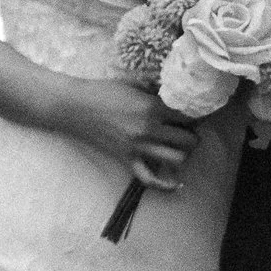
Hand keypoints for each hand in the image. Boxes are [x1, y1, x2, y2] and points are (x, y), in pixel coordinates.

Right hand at [60, 77, 200, 192]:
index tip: (195, 114)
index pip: (186, 116)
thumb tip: (175, 96)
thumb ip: (156, 93)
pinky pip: (149, 179)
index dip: (194, 115)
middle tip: (189, 131)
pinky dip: (165, 185)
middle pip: (187, 140)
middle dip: (192, 135)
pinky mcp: (126, 159)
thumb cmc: (103, 91)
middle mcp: (148, 129)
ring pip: (176, 159)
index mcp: (152, 107)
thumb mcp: (134, 85)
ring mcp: (137, 147)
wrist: (75, 106)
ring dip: (183, 154)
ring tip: (181, 148)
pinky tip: (177, 183)